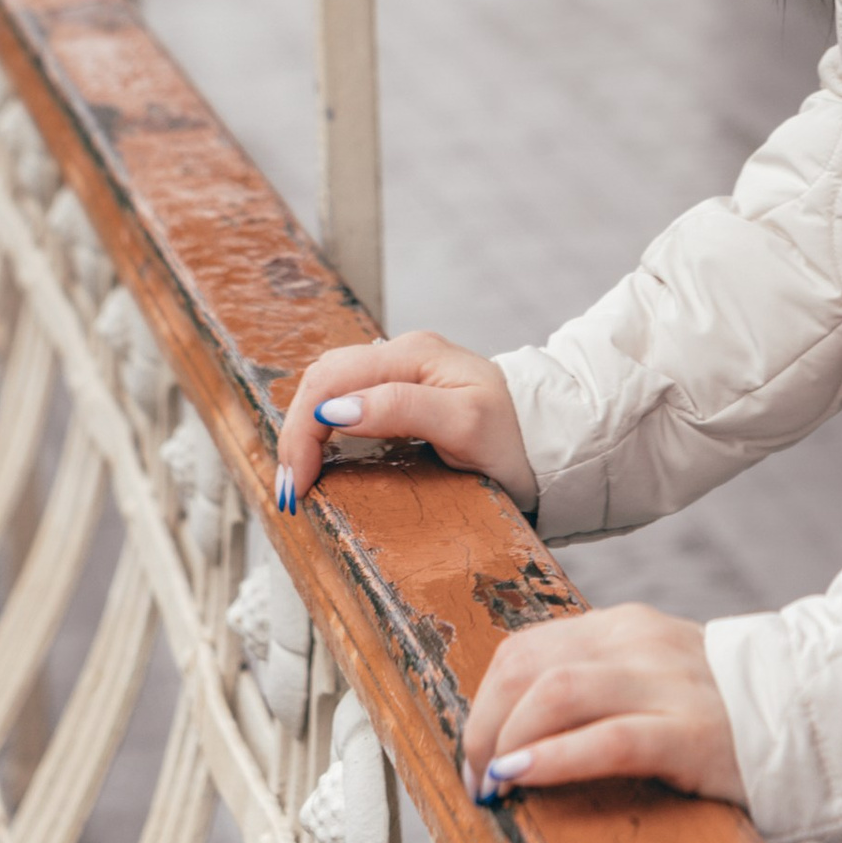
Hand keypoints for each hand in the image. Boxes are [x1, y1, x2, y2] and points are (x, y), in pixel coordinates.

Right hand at [275, 330, 536, 514]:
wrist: (550, 439)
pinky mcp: (403, 391)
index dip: (302, 432)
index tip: (298, 485)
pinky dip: (323, 427)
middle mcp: (401, 353)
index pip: (331, 381)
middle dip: (295, 432)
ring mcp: (401, 370)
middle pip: (322, 379)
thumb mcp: (466, 424)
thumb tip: (337, 409)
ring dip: (305, 429)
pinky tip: (321, 457)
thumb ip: (403, 408)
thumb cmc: (515, 435)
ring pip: (329, 387)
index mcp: (412, 353)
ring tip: (299, 477)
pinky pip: (347, 399)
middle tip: (292, 489)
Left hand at [463, 602, 744, 808]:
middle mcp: (639, 643)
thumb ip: (598, 687)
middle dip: (484, 727)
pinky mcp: (691, 734)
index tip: (477, 753)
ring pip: (555, 692)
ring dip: (506, 743)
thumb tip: (516, 734)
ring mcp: (667, 685)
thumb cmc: (719, 714)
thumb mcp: (652, 679)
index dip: (484, 703)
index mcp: (623, 627)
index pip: (525, 649)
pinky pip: (608, 739)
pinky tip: (524, 778)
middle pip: (527, 668)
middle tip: (477, 781)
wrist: (811, 717)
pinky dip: (553, 759)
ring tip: (495, 788)